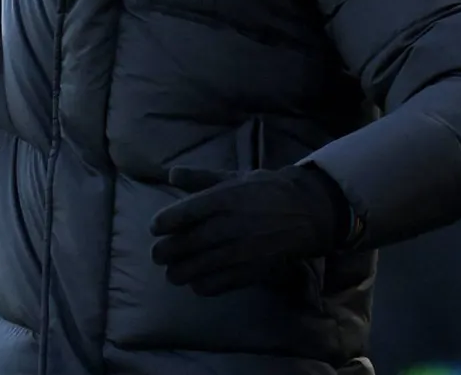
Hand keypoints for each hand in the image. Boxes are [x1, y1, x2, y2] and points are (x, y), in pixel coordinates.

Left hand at [150, 165, 345, 296]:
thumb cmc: (264, 191)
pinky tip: (197, 282)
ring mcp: (239, 250)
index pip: (182, 214)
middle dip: (165, 252)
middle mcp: (227, 225)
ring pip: (197, 268)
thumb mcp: (232, 177)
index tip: (155, 227)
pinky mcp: (250, 270)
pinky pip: (217, 284)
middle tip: (157, 255)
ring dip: (179, 273)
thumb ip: (199, 178)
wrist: (305, 212)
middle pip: (185, 244)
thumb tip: (170, 174)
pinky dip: (202, 286)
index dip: (162, 223)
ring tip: (172, 272)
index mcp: (221, 198)